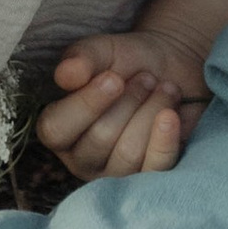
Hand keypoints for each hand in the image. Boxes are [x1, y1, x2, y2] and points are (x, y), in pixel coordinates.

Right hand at [39, 25, 211, 175]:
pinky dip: (165, 140)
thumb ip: (82, 58)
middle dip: (129, 101)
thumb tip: (66, 73)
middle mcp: (81, 157)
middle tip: (147, 78)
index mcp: (59, 129)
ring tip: (164, 88)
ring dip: (150, 112)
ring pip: (129, 154)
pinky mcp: (148, 177)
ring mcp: (114, 173)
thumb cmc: (127, 61)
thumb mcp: (103, 50)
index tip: (114, 78)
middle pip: (99, 139)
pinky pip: (154, 169)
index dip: (86, 104)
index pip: (56, 130)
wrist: (171, 66)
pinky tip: (171, 115)